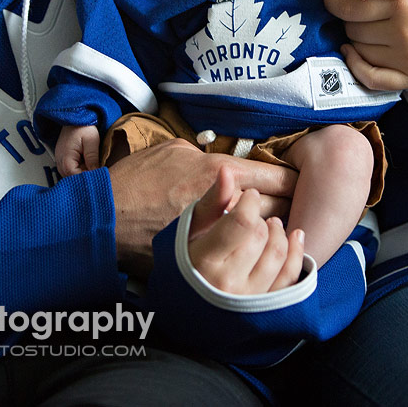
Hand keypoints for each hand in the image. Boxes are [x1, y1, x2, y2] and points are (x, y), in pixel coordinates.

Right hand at [55, 124, 99, 175]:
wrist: (75, 116)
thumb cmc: (83, 126)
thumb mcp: (91, 141)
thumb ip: (92, 158)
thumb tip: (96, 173)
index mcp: (66, 159)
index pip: (75, 177)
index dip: (88, 179)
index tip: (99, 177)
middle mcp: (60, 162)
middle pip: (72, 179)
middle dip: (85, 178)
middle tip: (98, 175)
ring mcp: (60, 161)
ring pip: (71, 176)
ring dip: (82, 174)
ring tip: (93, 170)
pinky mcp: (63, 160)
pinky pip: (70, 171)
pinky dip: (79, 170)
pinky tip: (88, 166)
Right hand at [107, 140, 296, 276]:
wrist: (105, 217)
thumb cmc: (136, 179)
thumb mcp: (173, 150)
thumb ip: (206, 156)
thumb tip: (225, 166)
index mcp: (219, 173)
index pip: (275, 178)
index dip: (294, 181)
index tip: (302, 182)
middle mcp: (223, 205)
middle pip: (276, 210)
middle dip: (288, 209)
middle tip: (298, 207)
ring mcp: (215, 236)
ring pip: (261, 237)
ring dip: (272, 234)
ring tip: (279, 231)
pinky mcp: (203, 257)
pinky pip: (238, 255)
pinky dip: (247, 252)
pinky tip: (251, 250)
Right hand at [187, 166, 304, 293]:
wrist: (180, 302)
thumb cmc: (181, 259)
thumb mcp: (188, 229)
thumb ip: (210, 201)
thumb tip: (226, 171)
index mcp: (204, 260)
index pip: (242, 222)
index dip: (250, 201)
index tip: (248, 195)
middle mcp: (227, 283)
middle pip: (261, 235)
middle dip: (261, 216)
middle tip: (255, 211)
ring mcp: (247, 299)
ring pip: (278, 254)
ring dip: (279, 232)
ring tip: (270, 223)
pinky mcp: (263, 308)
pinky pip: (290, 278)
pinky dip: (296, 253)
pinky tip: (294, 236)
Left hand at [325, 0, 407, 90]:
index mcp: (406, 2)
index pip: (352, 4)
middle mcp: (403, 33)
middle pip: (352, 28)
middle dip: (345, 17)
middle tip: (350, 9)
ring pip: (359, 50)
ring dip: (353, 38)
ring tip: (359, 26)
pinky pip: (372, 79)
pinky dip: (356, 67)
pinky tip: (353, 53)